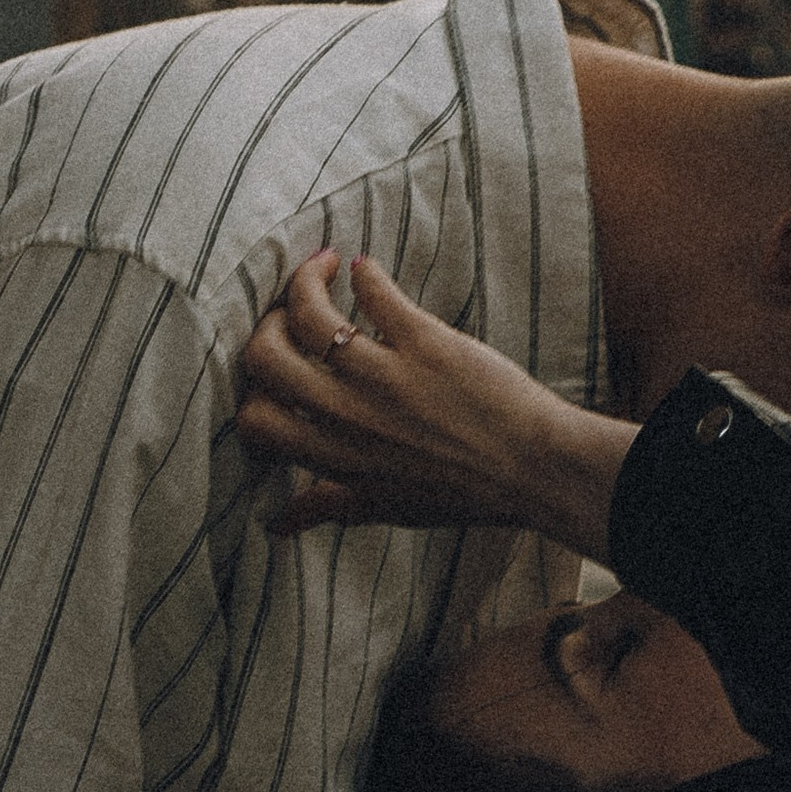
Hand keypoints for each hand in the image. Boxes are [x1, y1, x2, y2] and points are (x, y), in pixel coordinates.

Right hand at [239, 250, 634, 545]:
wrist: (537, 471)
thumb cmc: (464, 493)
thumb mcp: (386, 508)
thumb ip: (328, 505)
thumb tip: (276, 523)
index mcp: (335, 457)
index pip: (255, 418)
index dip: (252, 388)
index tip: (280, 366)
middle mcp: (350, 417)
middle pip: (266, 356)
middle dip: (268, 324)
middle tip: (292, 310)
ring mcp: (386, 378)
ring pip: (309, 314)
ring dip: (305, 279)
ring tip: (323, 268)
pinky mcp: (426, 343)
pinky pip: (376, 292)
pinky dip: (364, 273)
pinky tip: (364, 268)